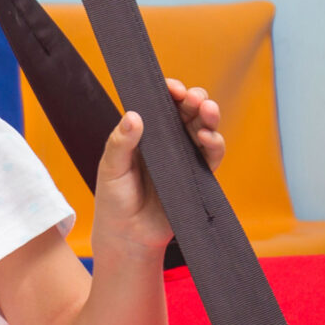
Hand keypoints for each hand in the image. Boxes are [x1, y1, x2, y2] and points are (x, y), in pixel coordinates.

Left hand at [91, 78, 224, 256]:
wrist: (128, 237)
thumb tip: (133, 115)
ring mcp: (183, 158)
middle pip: (186, 113)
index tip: (172, 87)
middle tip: (193, 97)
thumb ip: (121, 143)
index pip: (159, 106)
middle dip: (193, 100)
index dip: (168, 93)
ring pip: (202, 129)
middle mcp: (166, 143)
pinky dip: (213, 144)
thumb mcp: (111, 169)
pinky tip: (207, 137)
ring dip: (207, 117)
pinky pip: (210, 156)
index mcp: (144, 135)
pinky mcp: (197, 177)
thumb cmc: (114, 201)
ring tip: (207, 109)